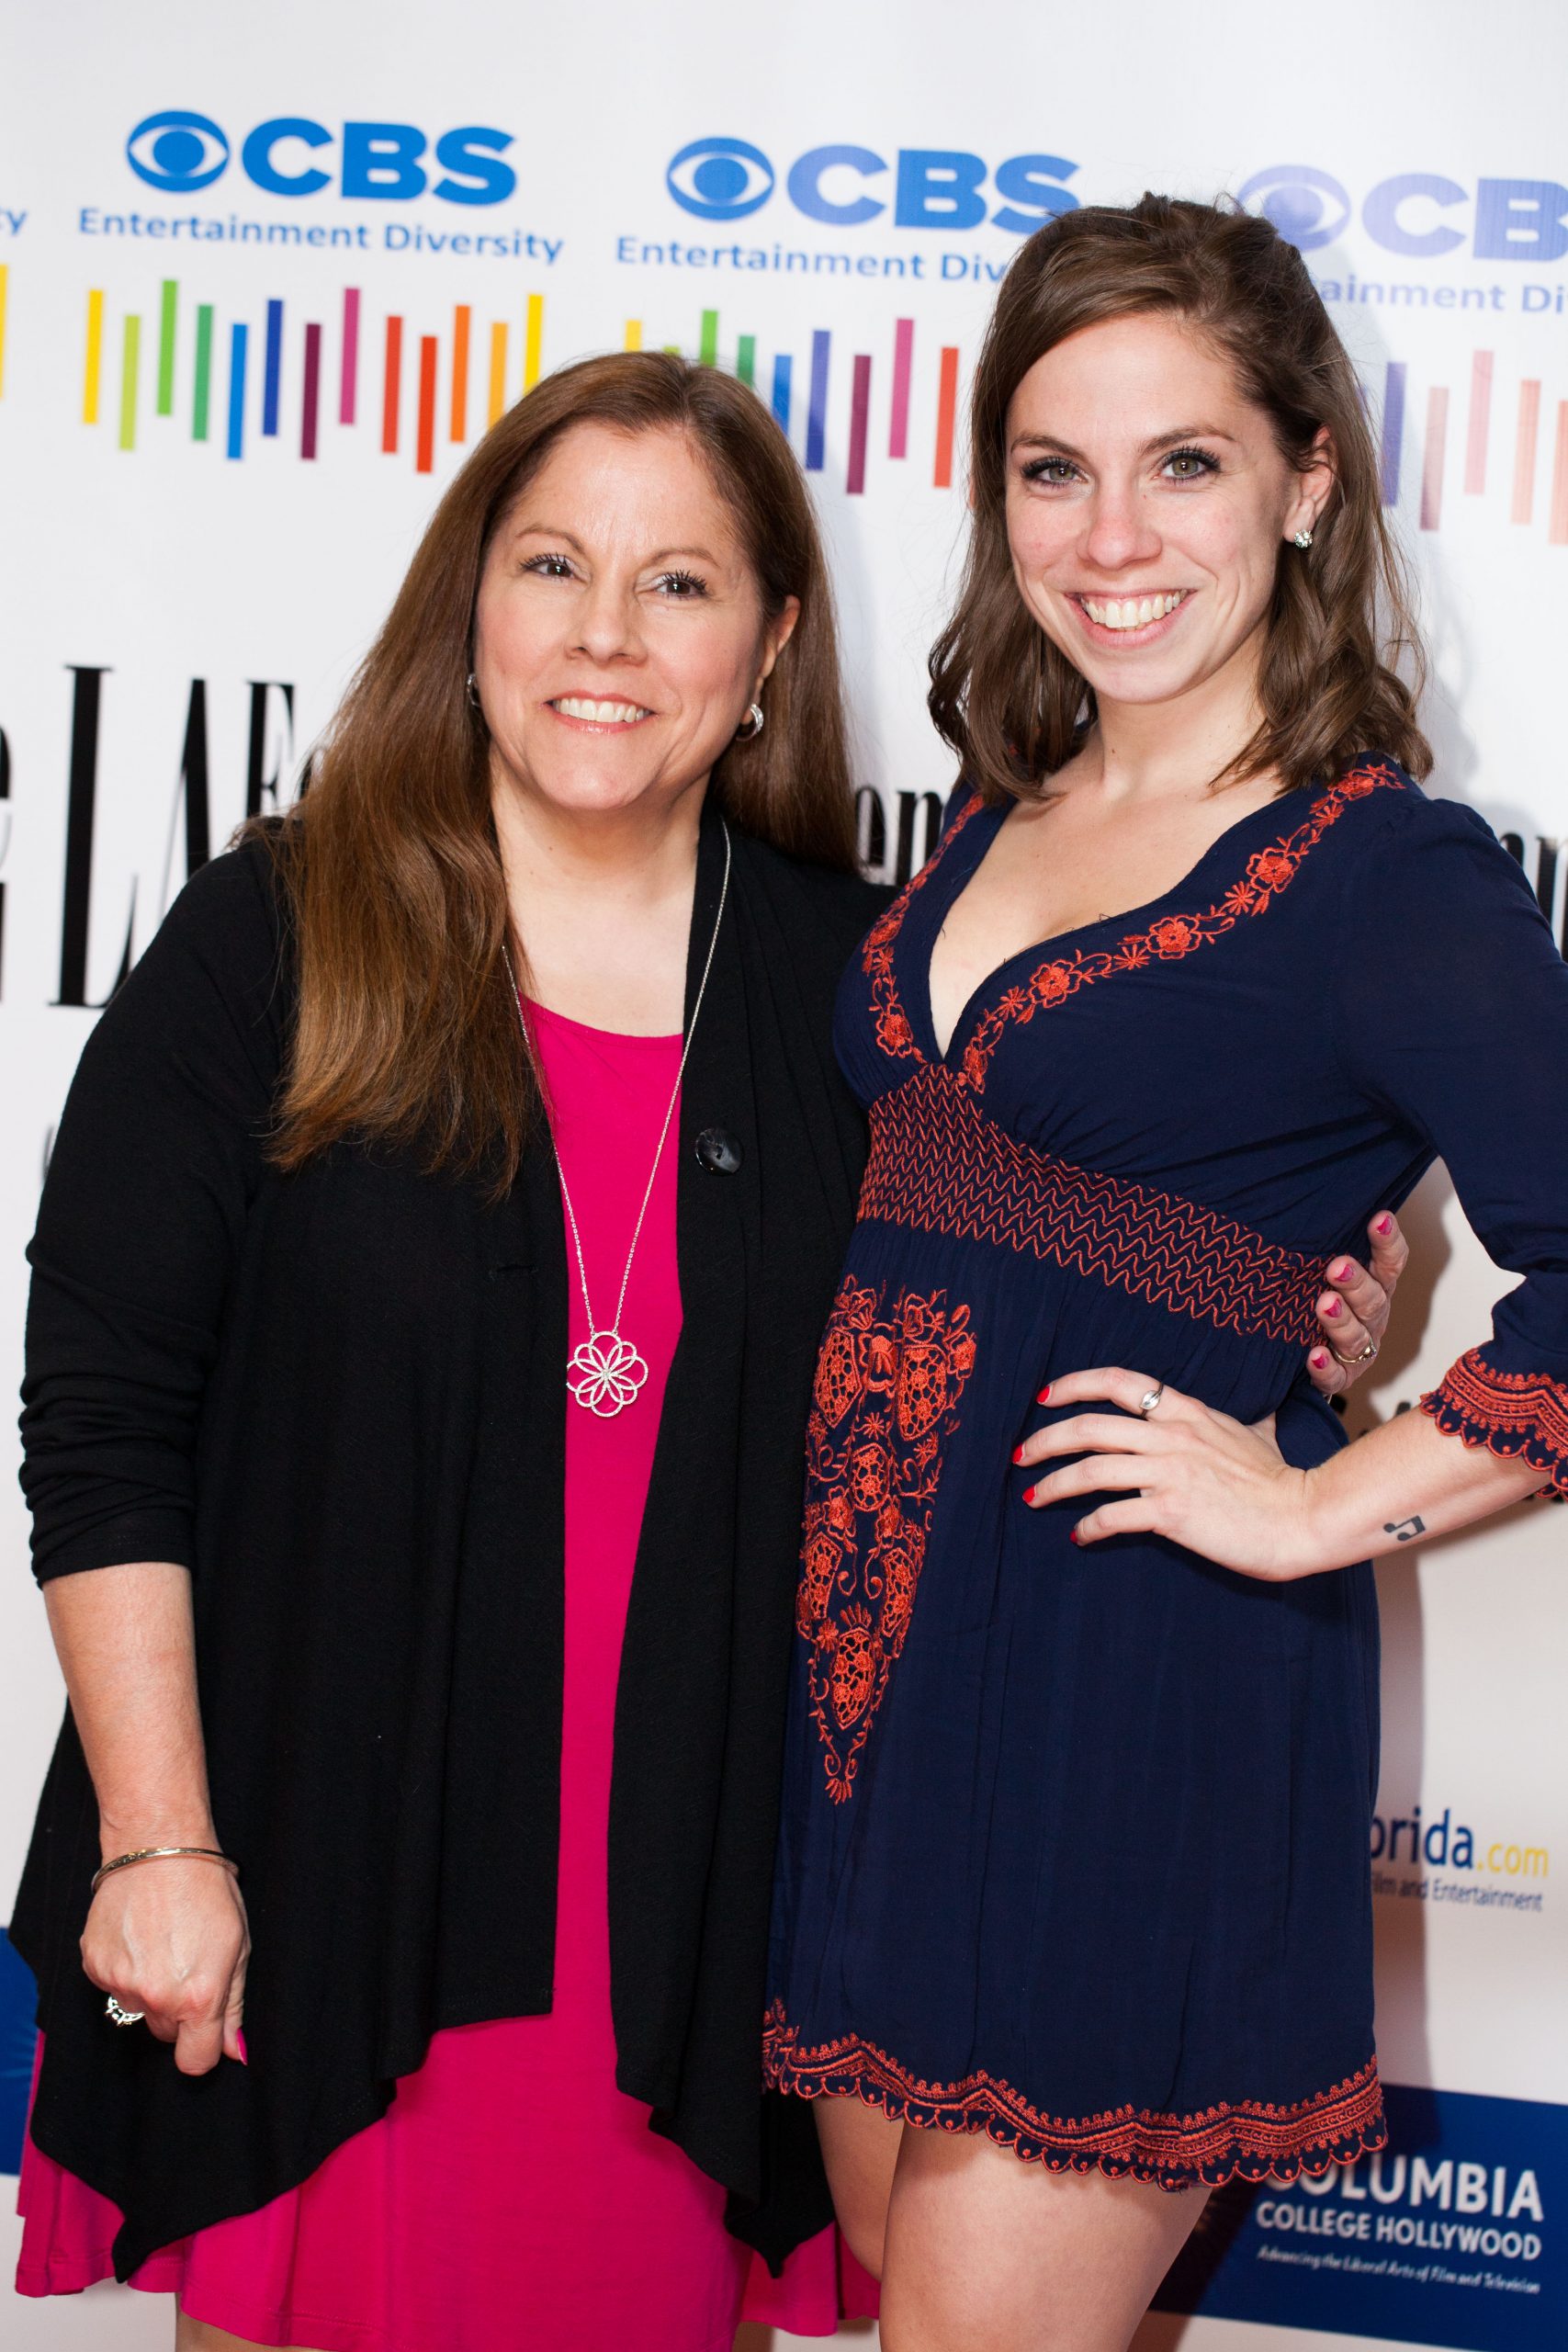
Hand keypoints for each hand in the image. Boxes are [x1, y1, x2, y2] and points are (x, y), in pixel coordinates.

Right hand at [82, 1858, 249, 2074]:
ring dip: (150, 1988)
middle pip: (165, 2035)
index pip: (193, 2062)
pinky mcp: (94, 1966)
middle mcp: (156, 1998)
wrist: (159, 1849)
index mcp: (198, 1997)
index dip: (201, 2050)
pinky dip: (125, 1969)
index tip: (204, 2034)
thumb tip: (233, 2051)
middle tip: (187, 1965)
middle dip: (177, 2011)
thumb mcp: (238, 1945)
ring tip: (162, 1943)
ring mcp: (120, 1983)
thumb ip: (233, 2006)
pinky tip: (139, 1936)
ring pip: (138, 2008)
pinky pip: (113, 1986)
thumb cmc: (207, 1889)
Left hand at [1018, 1366, 1323, 1581]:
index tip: (1046, 1397)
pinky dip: (1087, 1526)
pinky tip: (1079, 1535)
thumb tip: (1261, 1412)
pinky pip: (1112, 1516)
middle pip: (1090, 1425)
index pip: (1121, 1382)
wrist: (1304, 1517)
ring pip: (1091, 1469)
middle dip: (1045, 1439)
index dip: (1075, 1384)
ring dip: (1053, 1484)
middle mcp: (1171, 1435)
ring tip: (1033, 1496)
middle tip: (1020, 1454)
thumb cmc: (1281, 1480)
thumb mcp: (1258, 1433)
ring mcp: (1169, 1472)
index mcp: (1187, 1411)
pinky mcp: (1171, 1511)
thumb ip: (1244, 1420)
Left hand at [1306, 1211, 1407, 1399]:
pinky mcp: (1340, 1377)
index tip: (1379, 1218)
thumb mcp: (1326, 1271)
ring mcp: (1359, 1349)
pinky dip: (1324, 1367)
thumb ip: (1328, 1244)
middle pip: (1373, 1299)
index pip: (1390, 1261)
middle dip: (1356, 1282)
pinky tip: (1313, 1355)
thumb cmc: (1316, 1301)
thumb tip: (1314, 1201)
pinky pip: (1335, 1376)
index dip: (1387, 1241)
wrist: (1306, 1357)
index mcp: (1375, 1286)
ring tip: (1323, 1304)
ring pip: (1356, 1336)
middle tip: (1337, 1266)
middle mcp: (1373, 1316)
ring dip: (1340, 1320)